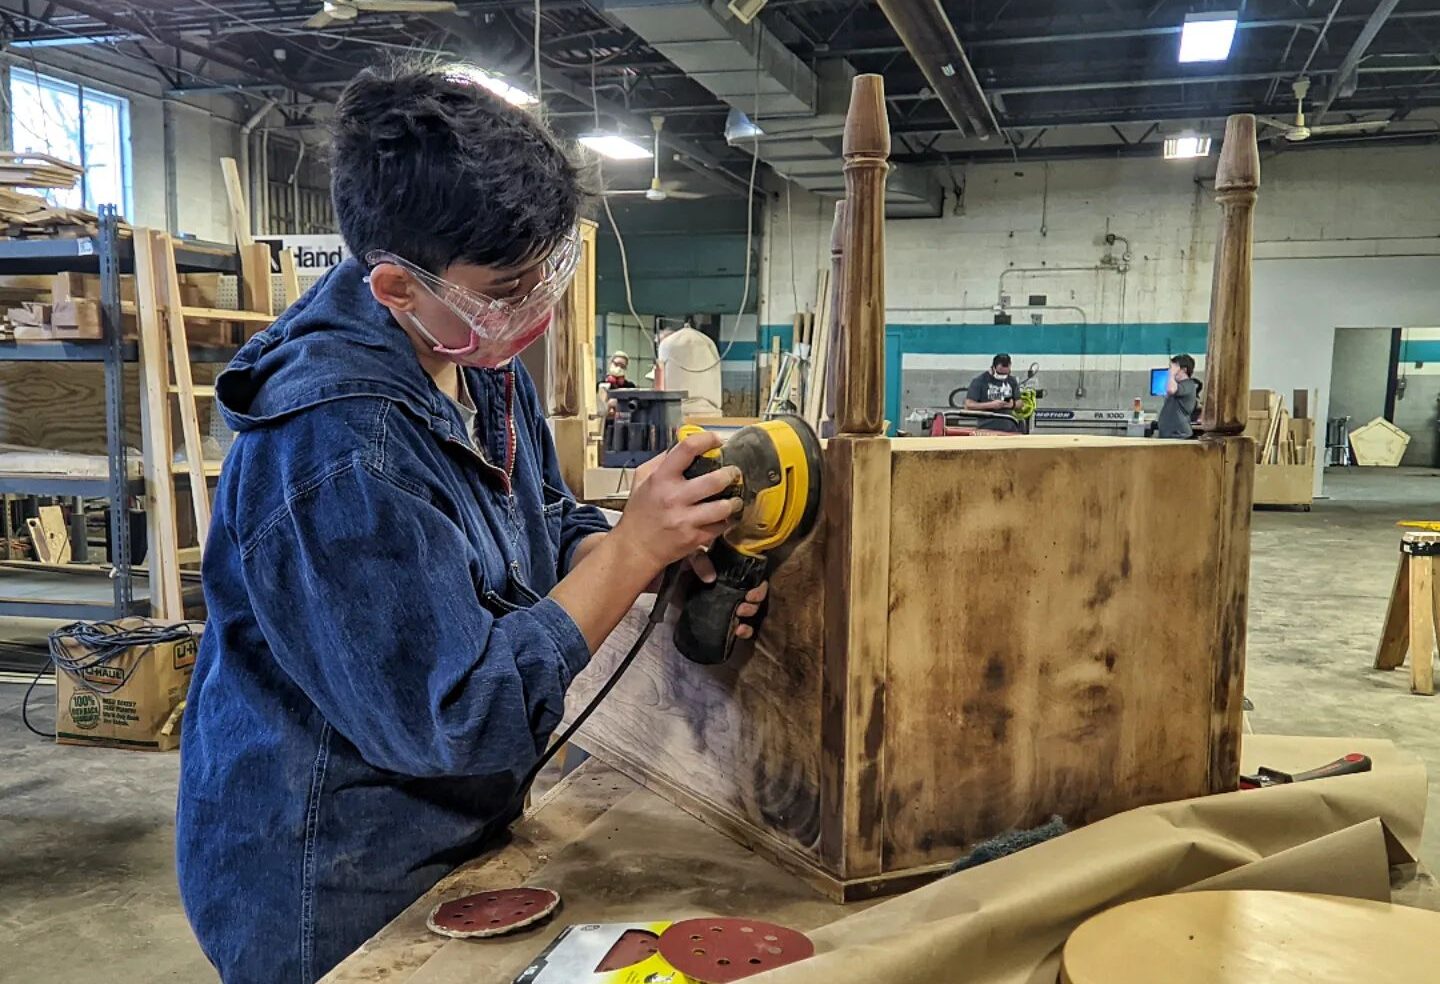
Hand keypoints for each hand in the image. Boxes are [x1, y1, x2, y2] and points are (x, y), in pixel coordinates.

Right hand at [613, 432, 739, 574]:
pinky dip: (726, 521)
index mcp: (661, 479)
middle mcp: (674, 498)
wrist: (635, 549)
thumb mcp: (641, 480)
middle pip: (715, 480)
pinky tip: (723, 517)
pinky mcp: (695, 538)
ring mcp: (686, 520)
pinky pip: (721, 526)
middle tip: (734, 473)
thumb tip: (682, 443)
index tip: (717, 441)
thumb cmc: (639, 514)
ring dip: (734, 501)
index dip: (707, 440)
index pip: (687, 449)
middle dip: (730, 474)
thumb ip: (660, 461)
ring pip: (724, 507)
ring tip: (734, 498)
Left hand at [644, 553, 770, 638]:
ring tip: (740, 614)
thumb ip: (698, 560)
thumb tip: (711, 577)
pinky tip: (739, 630)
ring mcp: (723, 603)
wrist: (655, 585)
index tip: (751, 593)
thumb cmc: (673, 569)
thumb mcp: (686, 558)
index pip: (750, 576)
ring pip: (749, 608)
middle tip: (745, 605)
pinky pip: (737, 625)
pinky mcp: (716, 618)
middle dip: (755, 599)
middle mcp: (727, 587)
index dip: (757, 585)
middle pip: (753, 593)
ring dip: (750, 613)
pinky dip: (745, 629)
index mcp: (724, 571)